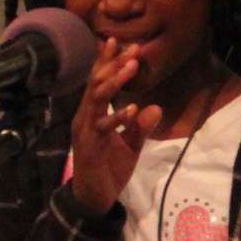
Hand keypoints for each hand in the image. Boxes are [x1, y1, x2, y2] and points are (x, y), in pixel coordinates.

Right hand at [68, 37, 161, 213]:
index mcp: (93, 113)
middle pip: (96, 83)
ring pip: (95, 100)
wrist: (94, 198)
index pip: (99, 81)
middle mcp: (84, 117)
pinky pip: (102, 128)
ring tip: (131, 68)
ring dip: (114, 82)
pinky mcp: (88, 147)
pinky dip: (116, 118)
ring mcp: (84, 131)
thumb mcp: (130, 145)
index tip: (121, 42)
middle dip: (114, 64)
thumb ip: (140, 127)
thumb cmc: (108, 169)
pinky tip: (131, 110)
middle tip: (133, 48)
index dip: (108, 61)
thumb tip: (156, 107)